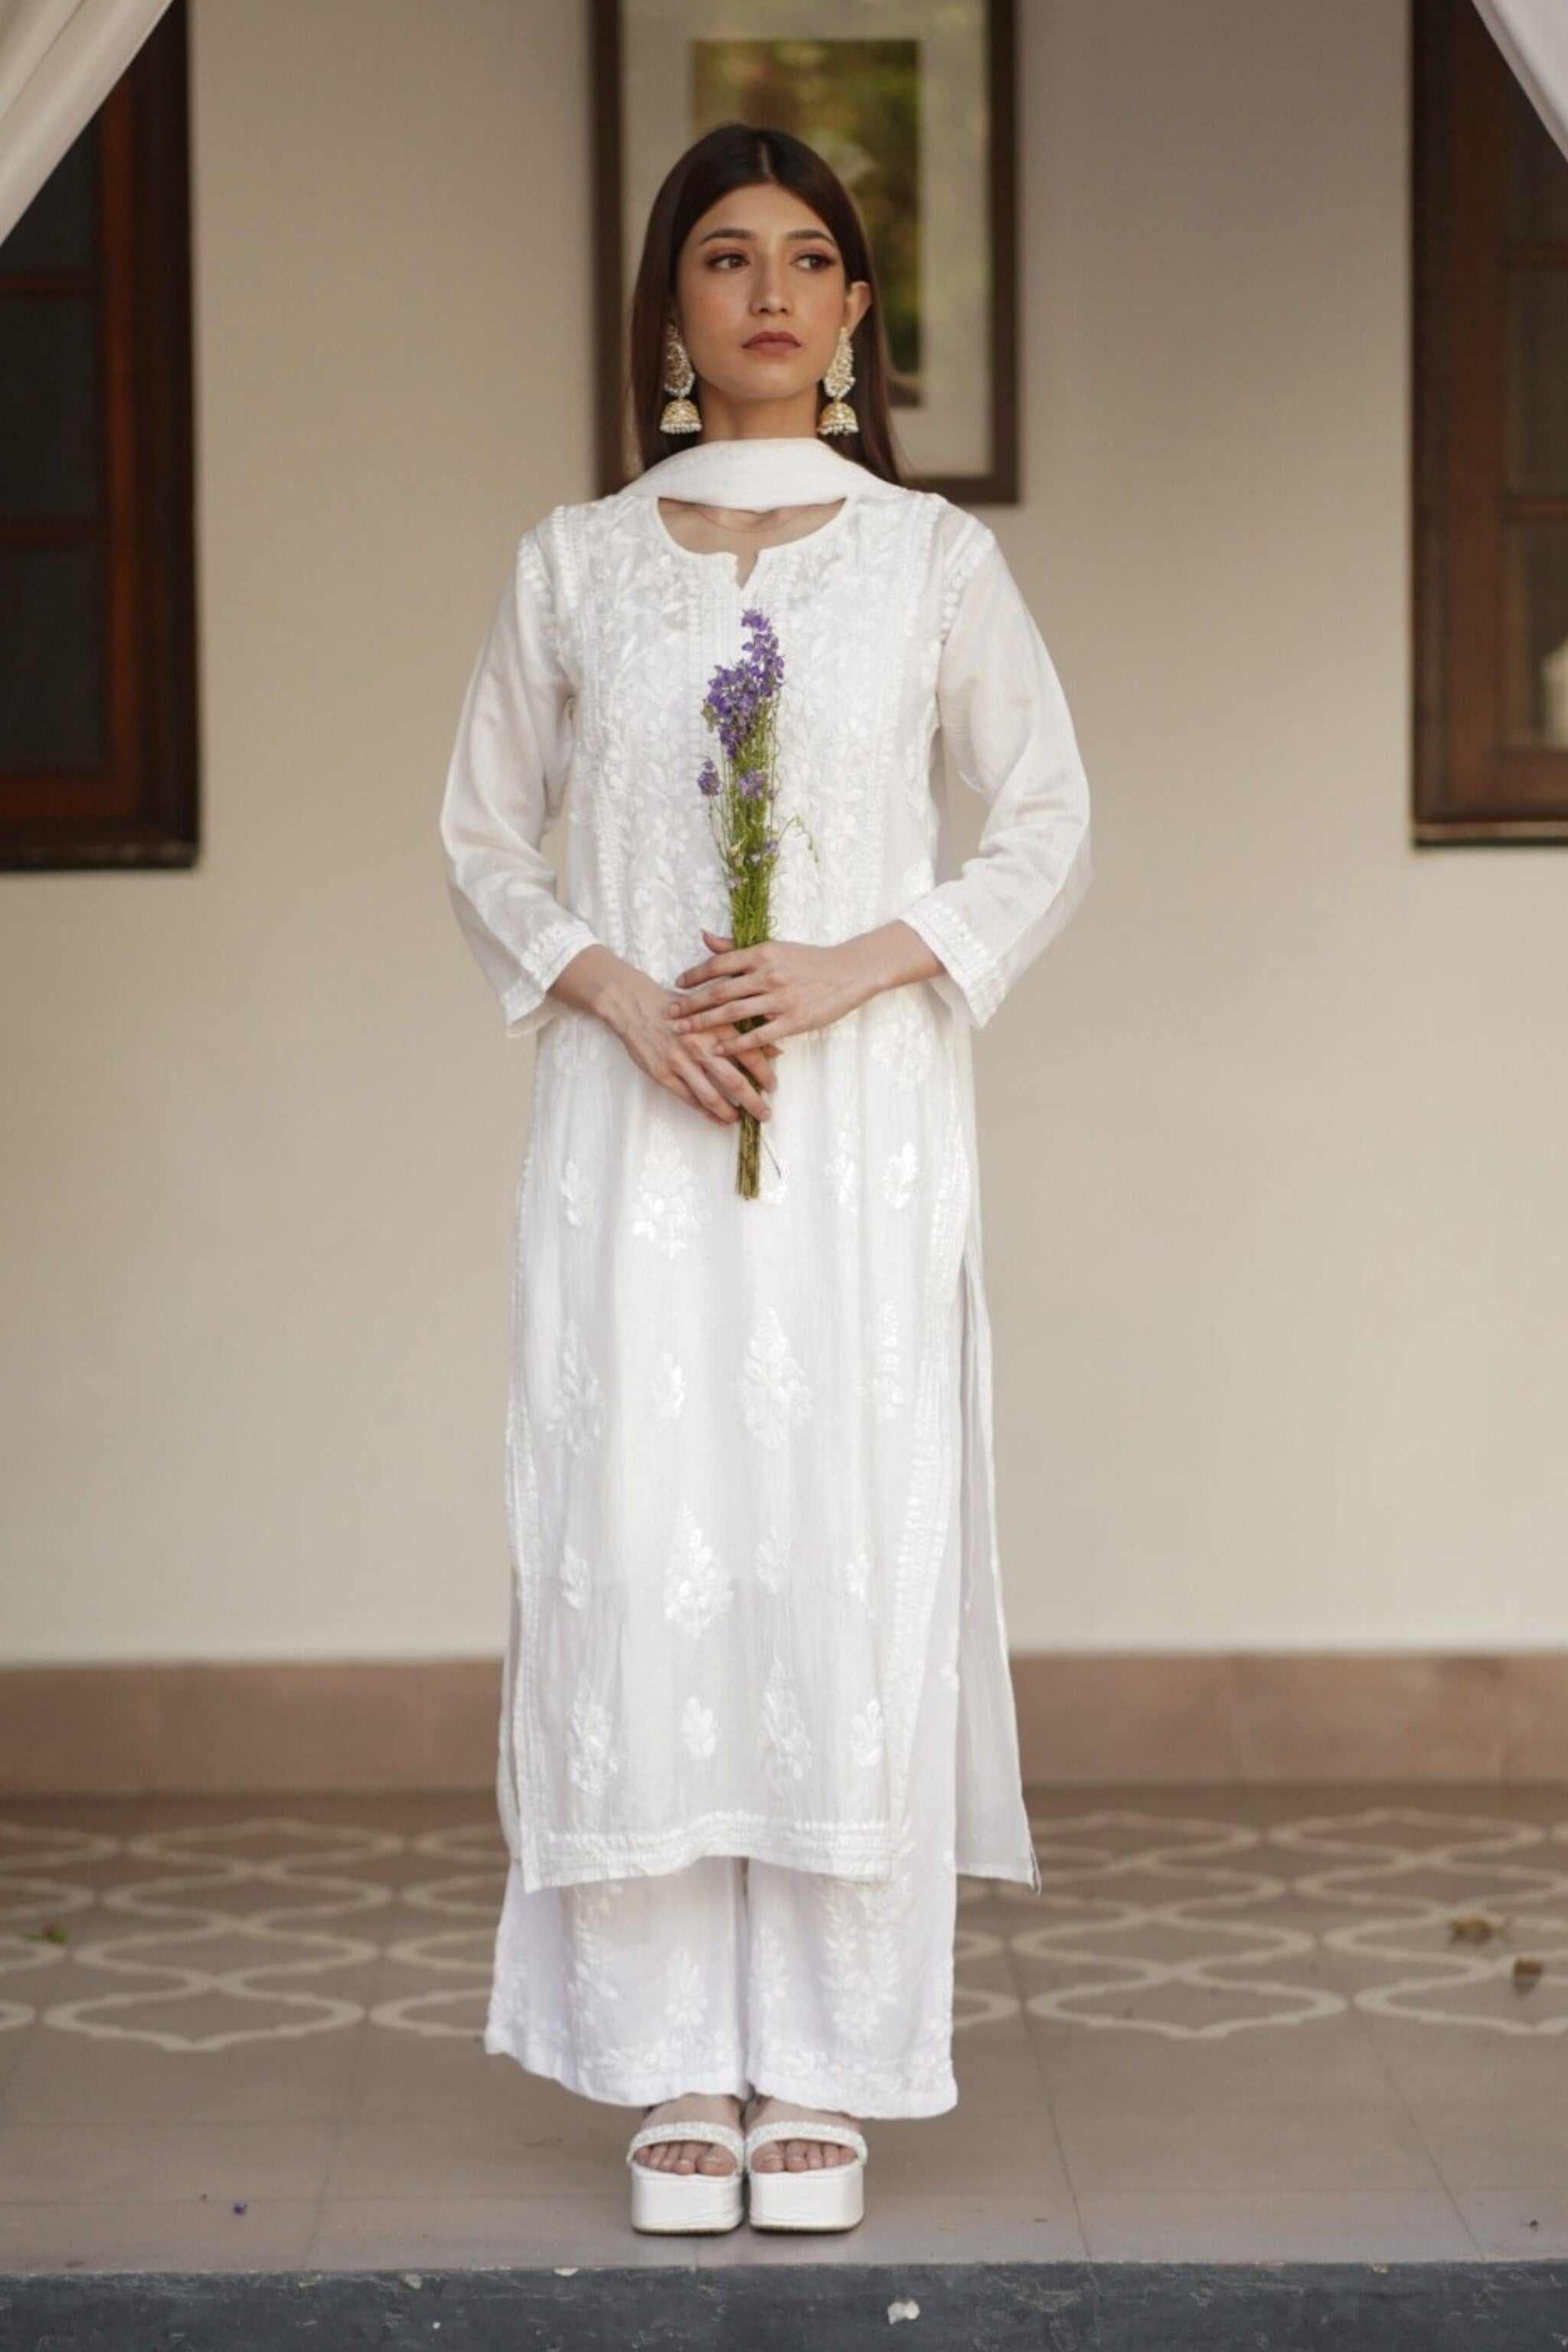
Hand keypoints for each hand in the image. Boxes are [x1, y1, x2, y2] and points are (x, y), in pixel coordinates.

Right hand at [606, 959, 780, 1127]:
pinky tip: (717, 1119)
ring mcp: (681, 1062)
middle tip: (765, 1114)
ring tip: (739, 1120)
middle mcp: (701, 1046)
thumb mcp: (713, 1009)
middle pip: (734, 1081)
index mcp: (716, 1027)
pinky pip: (689, 1099)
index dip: (765, 1074)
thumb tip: (775, 1048)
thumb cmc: (678, 1007)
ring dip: (729, 1112)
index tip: (773, 1087)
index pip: (750, 1055)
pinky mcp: (663, 1074)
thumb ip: (743, 1028)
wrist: (635, 1004)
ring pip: (711, 1096)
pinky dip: (706, 1113)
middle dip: (753, 1102)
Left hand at [664, 929, 873, 1053]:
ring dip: (705, 1023)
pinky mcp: (793, 1020)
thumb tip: (704, 938)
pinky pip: (758, 1035)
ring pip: (734, 1012)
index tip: (676, 985)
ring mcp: (780, 999)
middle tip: (669, 1014)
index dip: (695, 975)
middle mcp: (768, 975)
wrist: (848, 972)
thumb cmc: (809, 960)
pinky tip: (718, 1051)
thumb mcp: (774, 947)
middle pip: (720, 990)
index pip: (719, 964)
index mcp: (762, 954)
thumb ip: (737, 947)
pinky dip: (736, 1044)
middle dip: (691, 1003)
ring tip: (683, 1032)